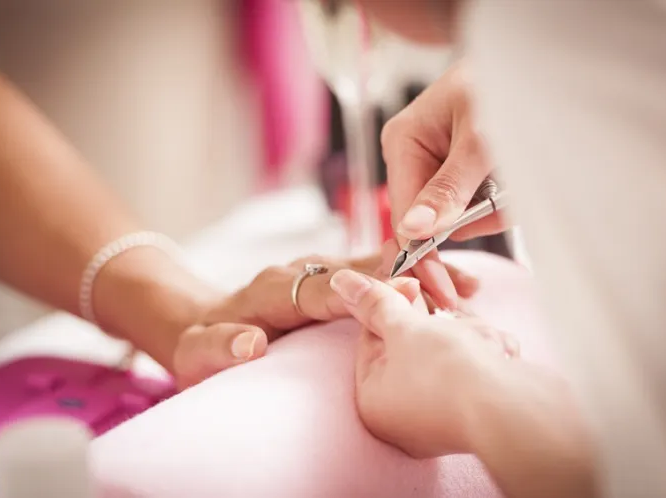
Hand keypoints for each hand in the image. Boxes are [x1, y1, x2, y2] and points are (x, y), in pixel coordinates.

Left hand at [173, 252, 475, 389]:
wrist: (204, 320)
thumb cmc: (203, 342)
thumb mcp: (198, 352)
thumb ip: (220, 347)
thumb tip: (251, 343)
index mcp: (274, 288)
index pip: (323, 289)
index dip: (363, 291)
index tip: (403, 296)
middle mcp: (303, 271)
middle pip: (362, 267)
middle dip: (409, 276)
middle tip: (456, 288)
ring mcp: (322, 271)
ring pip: (378, 265)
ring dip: (421, 274)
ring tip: (468, 285)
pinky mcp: (336, 277)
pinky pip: (380, 273)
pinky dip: (414, 278)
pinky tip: (450, 286)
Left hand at [330, 269, 595, 496]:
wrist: (518, 411)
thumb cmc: (449, 372)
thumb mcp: (404, 328)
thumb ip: (375, 302)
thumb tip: (341, 282)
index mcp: (374, 400)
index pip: (371, 335)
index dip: (389, 299)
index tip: (404, 271)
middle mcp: (404, 411)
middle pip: (410, 339)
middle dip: (432, 317)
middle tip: (445, 291)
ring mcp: (442, 410)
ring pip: (447, 345)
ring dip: (463, 330)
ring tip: (477, 338)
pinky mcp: (478, 402)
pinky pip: (472, 359)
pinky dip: (483, 346)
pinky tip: (495, 349)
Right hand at [381, 65, 510, 307]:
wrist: (542, 67)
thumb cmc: (505, 85)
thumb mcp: (480, 140)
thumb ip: (449, 188)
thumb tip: (413, 229)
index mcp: (403, 142)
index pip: (402, 213)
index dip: (422, 253)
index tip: (444, 288)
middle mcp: (413, 155)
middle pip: (430, 219)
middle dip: (469, 226)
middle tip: (495, 234)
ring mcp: (437, 164)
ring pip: (458, 215)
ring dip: (493, 212)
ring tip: (517, 185)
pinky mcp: (461, 171)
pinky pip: (476, 204)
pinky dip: (501, 203)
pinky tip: (515, 184)